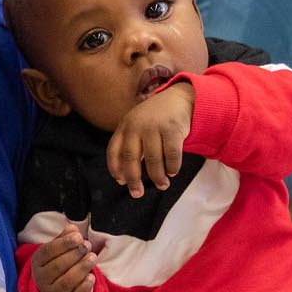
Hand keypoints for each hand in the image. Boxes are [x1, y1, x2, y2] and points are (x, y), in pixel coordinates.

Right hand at [31, 226, 96, 291]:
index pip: (48, 252)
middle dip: (75, 255)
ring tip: (92, 258)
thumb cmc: (58, 261)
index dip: (64, 244)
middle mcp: (41, 280)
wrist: (55, 287)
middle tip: (87, 246)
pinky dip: (85, 287)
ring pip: (67, 282)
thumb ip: (65, 238)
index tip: (78, 237)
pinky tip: (92, 277)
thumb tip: (73, 229)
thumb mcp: (58, 248)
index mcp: (37, 262)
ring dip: (81, 268)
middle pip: (58, 267)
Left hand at [108, 82, 193, 196]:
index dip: (114, 168)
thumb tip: (124, 176)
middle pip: (131, 158)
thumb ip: (130, 145)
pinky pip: (172, 155)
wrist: (178, 98)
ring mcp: (154, 126)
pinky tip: (172, 172)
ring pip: (153, 160)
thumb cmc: (154, 118)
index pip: (113, 150)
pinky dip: (172, 167)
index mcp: (124, 126)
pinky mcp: (172, 128)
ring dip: (157, 177)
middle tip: (137, 193)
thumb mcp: (137, 126)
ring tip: (162, 185)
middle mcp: (136, 126)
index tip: (120, 181)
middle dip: (133, 179)